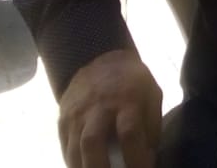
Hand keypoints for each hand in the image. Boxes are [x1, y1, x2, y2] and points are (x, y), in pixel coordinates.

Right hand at [58, 48, 160, 167]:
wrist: (100, 59)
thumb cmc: (132, 83)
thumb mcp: (152, 96)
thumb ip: (151, 128)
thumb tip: (149, 161)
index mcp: (127, 100)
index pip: (130, 134)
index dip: (136, 158)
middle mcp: (98, 107)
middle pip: (92, 142)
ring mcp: (77, 113)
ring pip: (74, 147)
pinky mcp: (63, 118)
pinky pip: (65, 146)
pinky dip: (73, 163)